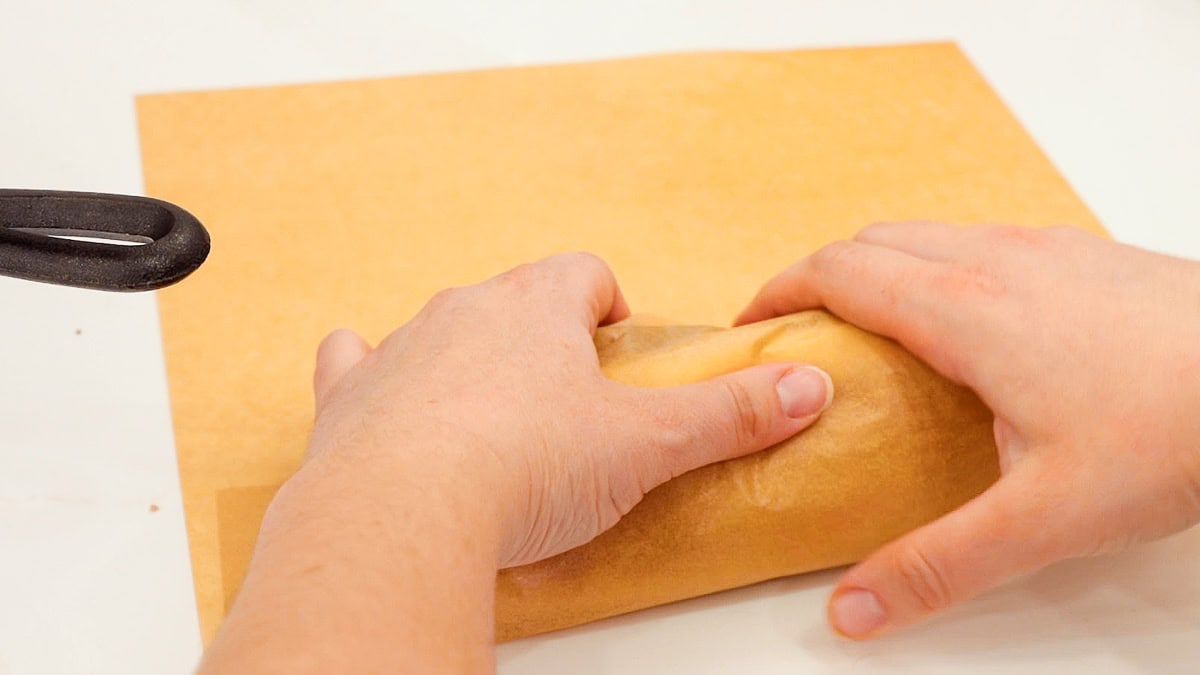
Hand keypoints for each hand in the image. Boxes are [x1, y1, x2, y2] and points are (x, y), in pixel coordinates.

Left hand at [202, 253, 832, 672]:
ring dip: (461, 356)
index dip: (606, 304)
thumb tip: (809, 388)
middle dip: (538, 334)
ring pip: (437, 328)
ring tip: (489, 413)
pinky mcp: (350, 396)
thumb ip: (731, 415)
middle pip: (512, 298)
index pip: (582, 272)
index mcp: (537, 306)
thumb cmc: (528, 468)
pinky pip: (354, 361)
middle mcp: (464, 311)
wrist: (407, 512)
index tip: (618, 345)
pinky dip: (367, 373)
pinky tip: (380, 395)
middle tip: (564, 395)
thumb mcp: (647, 444)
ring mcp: (400, 349)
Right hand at [737, 223, 1199, 638]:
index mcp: (964, 311)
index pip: (839, 272)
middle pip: (872, 241)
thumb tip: (855, 608)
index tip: (751, 324)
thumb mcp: (1043, 518)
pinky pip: (980, 239)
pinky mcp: (1085, 254)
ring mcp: (1045, 248)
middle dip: (818, 274)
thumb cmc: (1175, 430)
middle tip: (797, 328)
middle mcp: (995, 261)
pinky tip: (966, 321)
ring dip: (879, 265)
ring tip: (869, 325)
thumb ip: (937, 563)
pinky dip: (937, 263)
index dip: (780, 291)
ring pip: (928, 233)